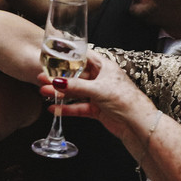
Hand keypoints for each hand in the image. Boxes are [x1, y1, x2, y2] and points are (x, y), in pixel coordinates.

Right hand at [36, 51, 158, 142]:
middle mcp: (101, 79)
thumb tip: (57, 82)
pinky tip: (55, 109)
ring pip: (75, 92)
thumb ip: (76, 86)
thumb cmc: (126, 100)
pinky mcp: (97, 109)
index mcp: (105, 67)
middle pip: (76, 76)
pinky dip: (67, 109)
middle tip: (44, 77)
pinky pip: (78, 107)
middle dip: (60, 78)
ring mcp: (98, 95)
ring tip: (44, 92)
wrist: (137, 124)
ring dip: (60, 93)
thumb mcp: (98, 89)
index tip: (53, 57)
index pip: (84, 57)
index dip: (69, 57)